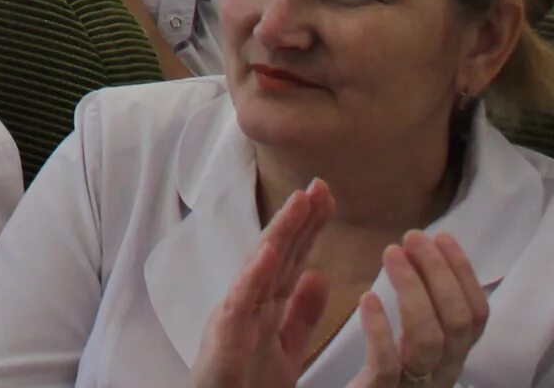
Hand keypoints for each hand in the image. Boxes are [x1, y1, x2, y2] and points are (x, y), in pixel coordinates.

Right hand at [191, 181, 336, 387]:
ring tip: (298, 202)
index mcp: (268, 307)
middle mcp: (251, 304)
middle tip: (319, 185)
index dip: (310, 228)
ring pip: (260, 268)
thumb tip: (319, 275)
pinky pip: (242, 302)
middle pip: (279, 254)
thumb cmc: (248, 386)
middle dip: (298, 219)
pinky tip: (269, 252)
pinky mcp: (225, 335)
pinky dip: (254, 275)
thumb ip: (302, 314)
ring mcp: (236, 317)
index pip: (293, 259)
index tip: (328, 198)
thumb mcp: (287, 348)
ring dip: (279, 233)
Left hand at [356, 231, 487, 387]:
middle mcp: (444, 371)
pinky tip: (367, 298)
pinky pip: (388, 365)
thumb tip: (424, 252)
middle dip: (439, 272)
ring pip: (428, 340)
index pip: (477, 314)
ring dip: (413, 289)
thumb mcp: (416, 341)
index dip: (464, 273)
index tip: (442, 236)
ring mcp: (415, 385)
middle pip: (457, 322)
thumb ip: (426, 307)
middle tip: (412, 237)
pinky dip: (380, 329)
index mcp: (454, 355)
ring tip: (391, 253)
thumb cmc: (387, 374)